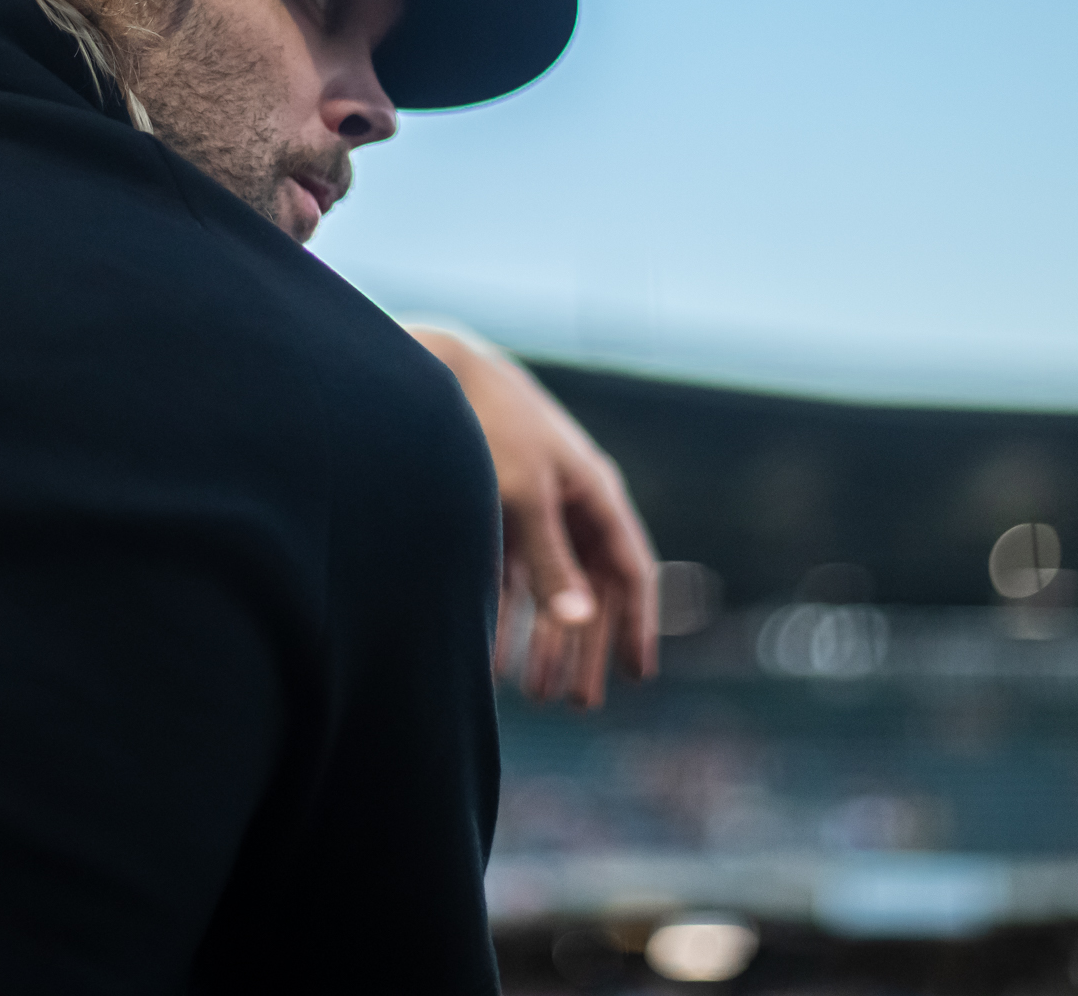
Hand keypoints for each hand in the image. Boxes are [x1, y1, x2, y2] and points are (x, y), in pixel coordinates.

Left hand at [406, 324, 658, 707]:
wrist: (440, 372)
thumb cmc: (490, 427)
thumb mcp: (525, 497)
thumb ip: (551, 562)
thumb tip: (580, 623)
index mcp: (596, 495)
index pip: (630, 571)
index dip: (637, 624)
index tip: (637, 674)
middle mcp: (573, 505)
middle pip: (591, 590)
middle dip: (585, 648)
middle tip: (580, 704)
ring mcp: (537, 509)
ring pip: (552, 589)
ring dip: (547, 642)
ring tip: (538, 694)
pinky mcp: (499, 512)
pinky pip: (513, 578)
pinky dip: (508, 618)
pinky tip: (493, 657)